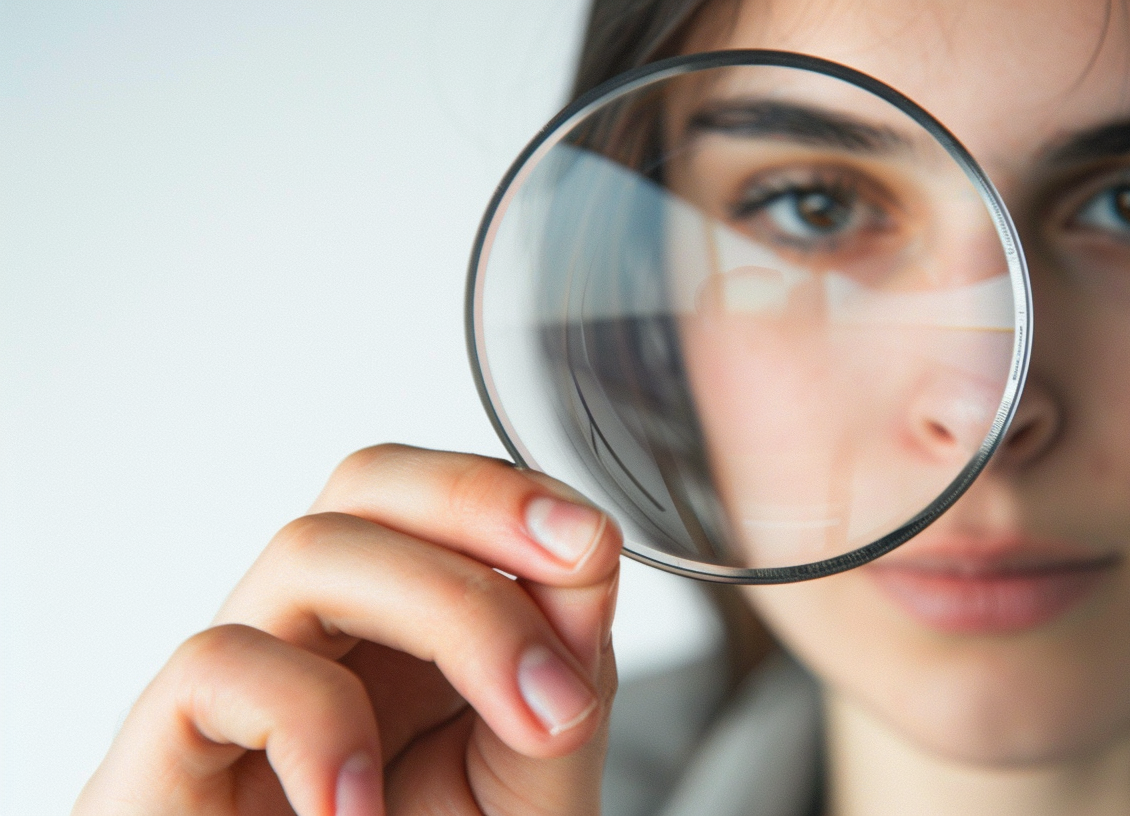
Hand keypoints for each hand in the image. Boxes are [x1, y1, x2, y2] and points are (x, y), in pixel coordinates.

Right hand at [74, 444, 621, 815]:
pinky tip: (362, 804)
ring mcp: (237, 686)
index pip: (437, 499)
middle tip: (577, 560)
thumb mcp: (530, 781)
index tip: (591, 540)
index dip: (511, 493)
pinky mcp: (162, 749)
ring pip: (306, 552)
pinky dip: (314, 722)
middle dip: (481, 505)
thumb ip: (566, 675)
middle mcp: (312, 635)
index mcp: (398, 630)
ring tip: (527, 726)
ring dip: (446, 612)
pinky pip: (216, 668)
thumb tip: (588, 558)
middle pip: (365, 485)